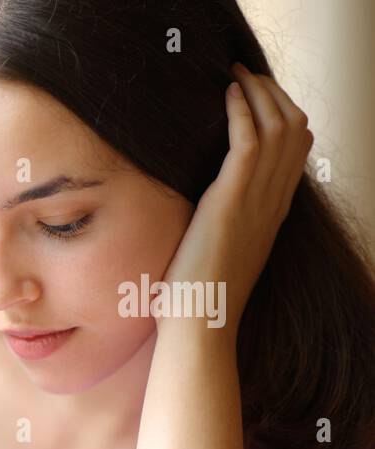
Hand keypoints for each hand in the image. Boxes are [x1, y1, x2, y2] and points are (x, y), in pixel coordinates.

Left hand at [158, 63, 312, 337]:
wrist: (199, 324)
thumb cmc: (198, 299)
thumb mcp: (220, 253)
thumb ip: (224, 225)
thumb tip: (206, 214)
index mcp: (273, 213)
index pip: (296, 149)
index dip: (281, 115)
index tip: (257, 97)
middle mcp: (274, 202)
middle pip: (295, 129)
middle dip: (274, 95)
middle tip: (246, 78)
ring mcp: (257, 201)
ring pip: (279, 127)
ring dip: (259, 94)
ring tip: (236, 77)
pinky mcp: (231, 202)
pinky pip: (248, 143)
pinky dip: (241, 112)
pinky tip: (226, 97)